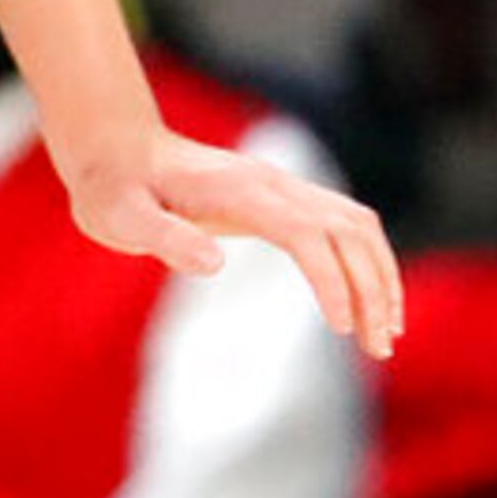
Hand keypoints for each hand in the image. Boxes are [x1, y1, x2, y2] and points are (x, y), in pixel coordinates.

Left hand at [56, 122, 404, 357]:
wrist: (113, 149)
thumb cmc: (112, 187)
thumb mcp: (120, 216)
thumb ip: (164, 237)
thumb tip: (215, 265)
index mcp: (240, 191)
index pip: (308, 235)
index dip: (333, 280)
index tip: (341, 328)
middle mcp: (271, 183)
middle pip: (349, 230)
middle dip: (373, 288)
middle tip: (379, 348)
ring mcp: (281, 186)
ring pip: (357, 225)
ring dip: (380, 275)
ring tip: (384, 332)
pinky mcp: (281, 197)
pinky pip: (343, 224)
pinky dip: (366, 260)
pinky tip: (365, 299)